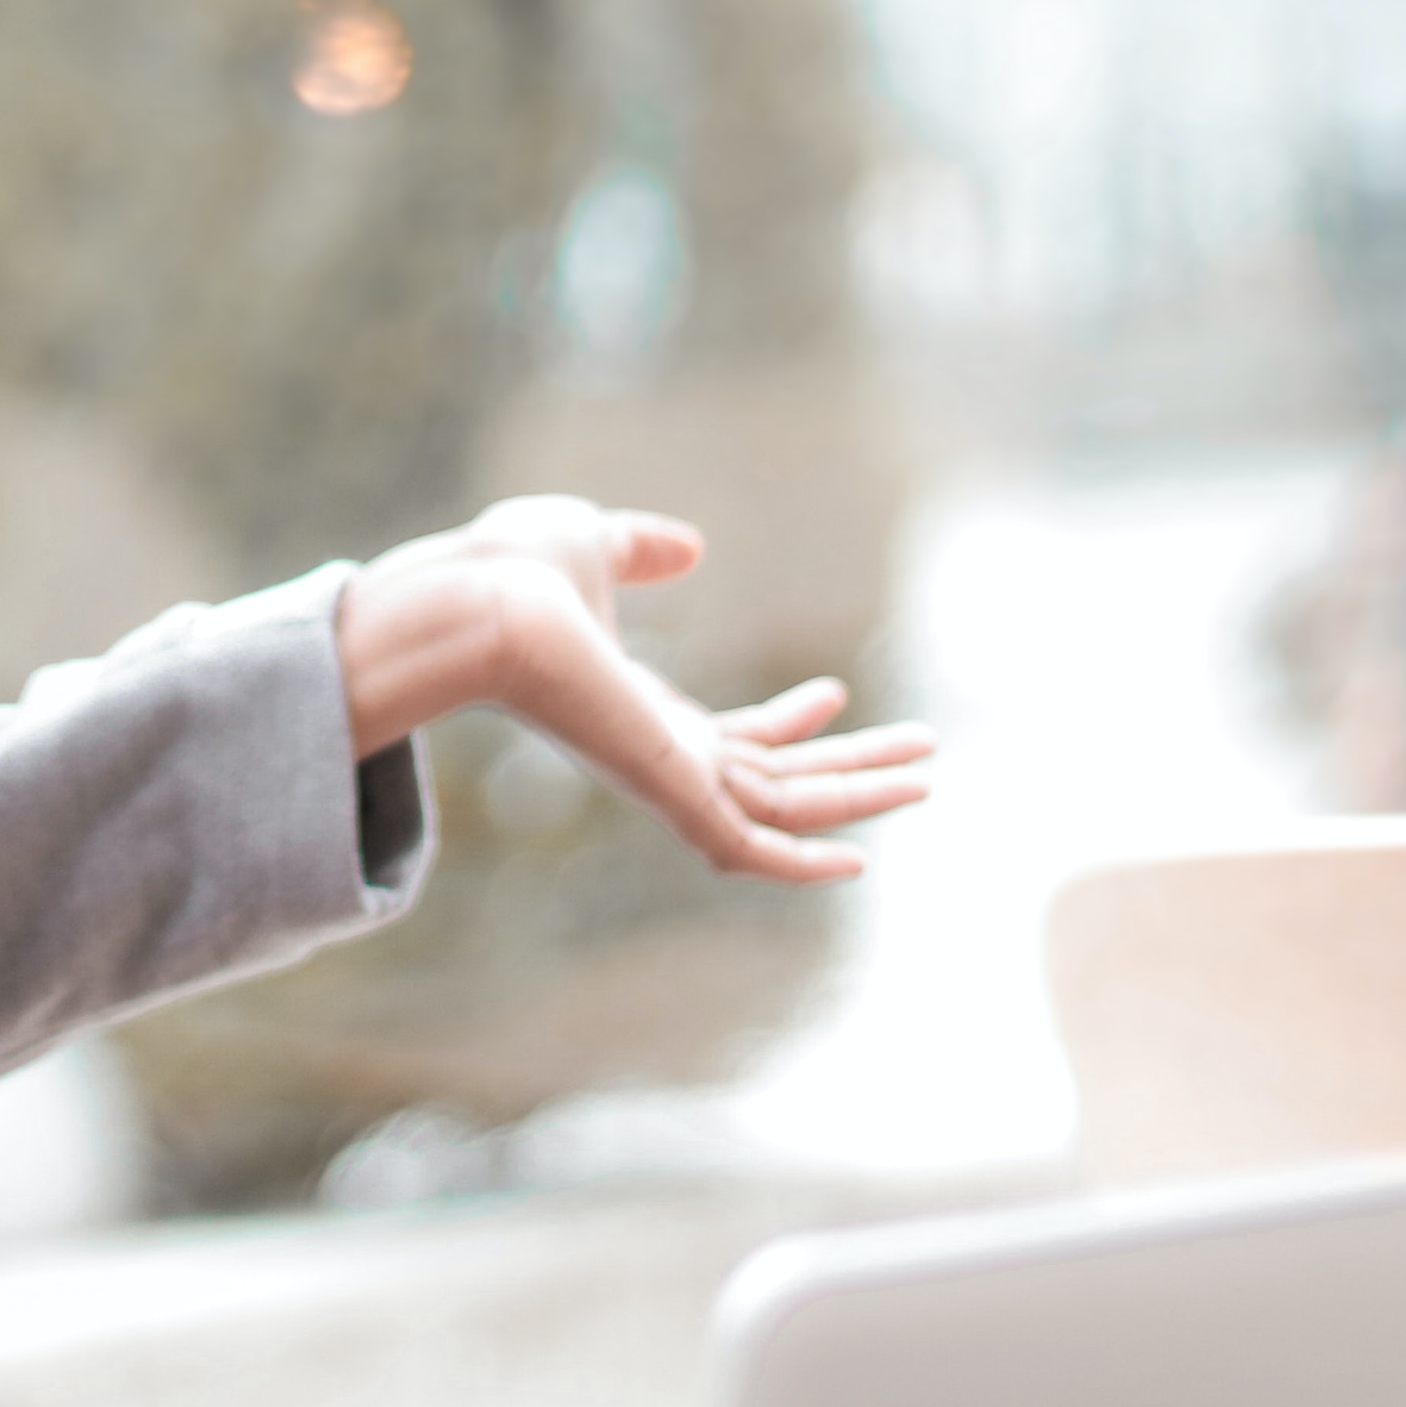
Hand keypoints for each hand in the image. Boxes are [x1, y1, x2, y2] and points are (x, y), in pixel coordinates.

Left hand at [335, 497, 936, 884]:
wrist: (478, 601)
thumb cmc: (513, 571)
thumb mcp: (592, 544)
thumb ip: (641, 549)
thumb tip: (690, 548)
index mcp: (640, 713)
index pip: (731, 739)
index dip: (789, 724)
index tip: (836, 691)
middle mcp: (657, 756)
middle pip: (777, 781)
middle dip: (853, 770)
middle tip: (924, 757)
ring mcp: (664, 778)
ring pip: (784, 808)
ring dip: (859, 797)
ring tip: (927, 778)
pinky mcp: (668, 791)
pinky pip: (748, 845)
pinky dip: (801, 863)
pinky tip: (858, 861)